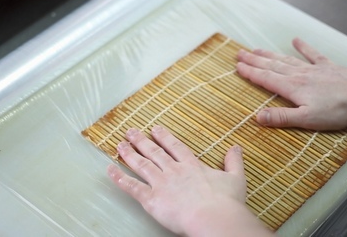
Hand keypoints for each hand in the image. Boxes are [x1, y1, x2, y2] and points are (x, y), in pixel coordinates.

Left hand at [107, 126, 272, 235]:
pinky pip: (132, 187)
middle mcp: (174, 171)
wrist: (213, 217)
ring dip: (129, 154)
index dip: (164, 137)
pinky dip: (120, 178)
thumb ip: (234, 162)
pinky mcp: (152, 199)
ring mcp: (161, 183)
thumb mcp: (235, 178)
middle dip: (141, 141)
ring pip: (141, 165)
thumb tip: (236, 147)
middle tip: (130, 131)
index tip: (155, 129)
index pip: (175, 147)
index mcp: (192, 166)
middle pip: (154, 152)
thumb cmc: (226, 202)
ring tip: (119, 145)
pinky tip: (110, 170)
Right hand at [236, 38, 346, 130]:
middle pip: (271, 65)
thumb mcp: (307, 119)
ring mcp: (312, 69)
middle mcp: (298, 75)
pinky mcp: (327, 67)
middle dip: (254, 60)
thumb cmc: (337, 109)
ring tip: (256, 49)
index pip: (265, 78)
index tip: (237, 67)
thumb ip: (282, 117)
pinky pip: (312, 54)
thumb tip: (258, 117)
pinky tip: (296, 40)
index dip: (250, 73)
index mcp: (292, 87)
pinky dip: (303, 47)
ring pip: (285, 59)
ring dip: (269, 54)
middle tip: (239, 53)